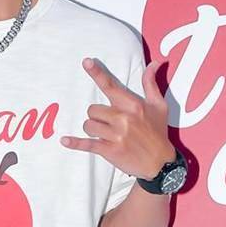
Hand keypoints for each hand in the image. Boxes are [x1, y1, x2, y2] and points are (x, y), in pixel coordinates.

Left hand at [60, 57, 175, 179]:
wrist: (160, 164)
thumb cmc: (158, 132)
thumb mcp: (159, 106)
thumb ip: (151, 84)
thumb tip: (154, 63)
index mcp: (133, 105)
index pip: (110, 86)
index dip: (97, 73)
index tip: (86, 62)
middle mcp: (123, 118)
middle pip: (93, 109)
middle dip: (97, 116)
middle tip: (109, 124)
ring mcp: (116, 135)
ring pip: (88, 125)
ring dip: (93, 129)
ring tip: (105, 135)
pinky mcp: (110, 150)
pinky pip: (87, 144)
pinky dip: (75, 143)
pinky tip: (64, 141)